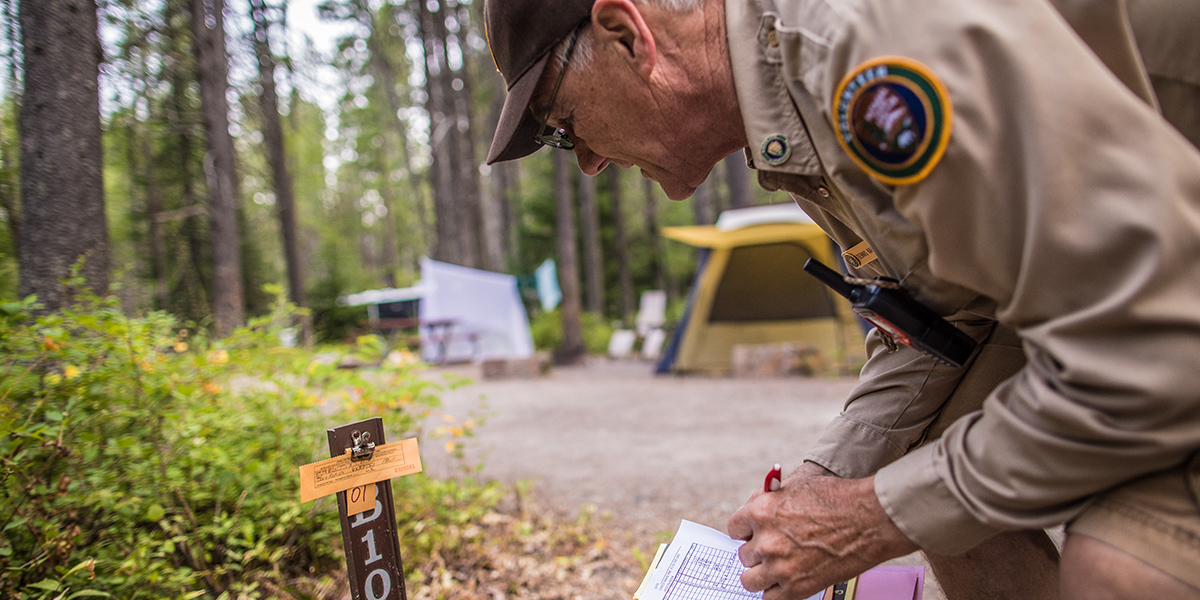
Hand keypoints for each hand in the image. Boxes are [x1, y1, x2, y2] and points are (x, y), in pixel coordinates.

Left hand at [727, 472, 918, 598]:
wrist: (870, 519)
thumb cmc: (838, 499)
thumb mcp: (796, 486)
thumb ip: (770, 500)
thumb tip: (755, 511)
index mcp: (761, 512)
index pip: (734, 528)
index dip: (745, 532)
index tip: (752, 535)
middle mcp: (766, 540)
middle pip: (744, 555)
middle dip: (757, 552)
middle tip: (773, 550)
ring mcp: (780, 566)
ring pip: (750, 579)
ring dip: (760, 574)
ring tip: (775, 569)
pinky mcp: (796, 588)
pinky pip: (769, 598)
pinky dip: (775, 592)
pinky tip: (784, 583)